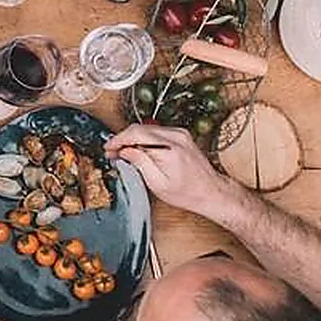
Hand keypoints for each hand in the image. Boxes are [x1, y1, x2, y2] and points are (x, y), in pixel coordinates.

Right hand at [106, 123, 236, 218]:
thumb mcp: (157, 184)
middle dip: (123, 139)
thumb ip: (139, 163)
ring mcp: (180, 134)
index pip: (135, 134)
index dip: (117, 140)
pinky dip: (144, 139)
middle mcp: (176, 137)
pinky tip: (140, 150)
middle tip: (114, 153)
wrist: (212, 192)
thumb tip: (124, 151)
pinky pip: (156, 131)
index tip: (109, 148)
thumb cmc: (188, 193)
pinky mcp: (181, 135)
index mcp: (169, 149)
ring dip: (133, 139)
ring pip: (146, 128)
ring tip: (126, 153)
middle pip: (139, 128)